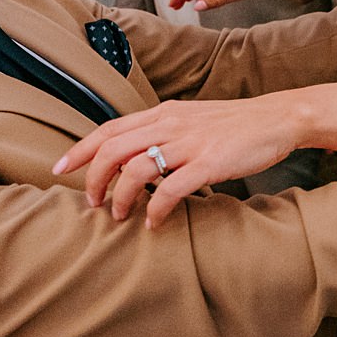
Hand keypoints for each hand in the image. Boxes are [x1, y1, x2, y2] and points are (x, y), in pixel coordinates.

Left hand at [54, 96, 301, 225]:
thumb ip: (162, 132)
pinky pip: (170, 189)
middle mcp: (169, 124)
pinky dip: (155, 209)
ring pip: (135, 169)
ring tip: (120, 216)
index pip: (109, 129)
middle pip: (112, 149)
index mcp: (163, 113)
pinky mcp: (209, 162)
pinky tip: (155, 223)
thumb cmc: (234, 125)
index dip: (80, 149)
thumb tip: (134, 157)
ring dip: (120, 198)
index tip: (59, 169)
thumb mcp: (191, 119)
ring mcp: (189, 142)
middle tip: (91, 203)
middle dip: (93, 179)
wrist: (277, 118)